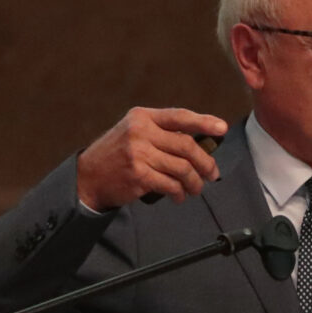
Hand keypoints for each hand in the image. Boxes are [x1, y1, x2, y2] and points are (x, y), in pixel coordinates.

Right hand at [75, 107, 226, 210]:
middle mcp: (141, 132)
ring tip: (196, 188)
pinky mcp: (138, 175)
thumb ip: (161, 133)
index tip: (222, 128)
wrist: (89, 176)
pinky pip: (170, 184)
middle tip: (212, 173)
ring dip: (194, 182)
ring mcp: (139, 154)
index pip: (179, 116)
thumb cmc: (118, 153)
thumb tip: (200, 144)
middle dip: (205, 162)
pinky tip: (179, 196)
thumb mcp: (134, 132)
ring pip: (182, 168)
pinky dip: (179, 193)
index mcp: (142, 117)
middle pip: (186, 146)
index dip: (204, 122)